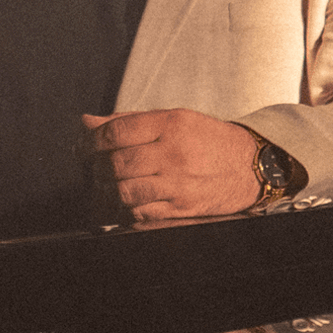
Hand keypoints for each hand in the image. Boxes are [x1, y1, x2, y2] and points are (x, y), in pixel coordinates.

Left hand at [82, 108, 259, 221]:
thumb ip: (128, 120)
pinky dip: (126, 211)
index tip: (83, 147)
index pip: (116, 132)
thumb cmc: (208, 139)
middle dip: (97, 168)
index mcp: (170, 124)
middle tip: (95, 167)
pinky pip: (141, 214)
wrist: (250, 165)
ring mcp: (179, 183)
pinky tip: (126, 202)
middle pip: (117, 164)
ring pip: (125, 192)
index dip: (91, 141)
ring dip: (108, 191)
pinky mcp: (182, 208)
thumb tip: (87, 122)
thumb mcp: (174, 118)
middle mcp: (174, 153)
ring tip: (109, 185)